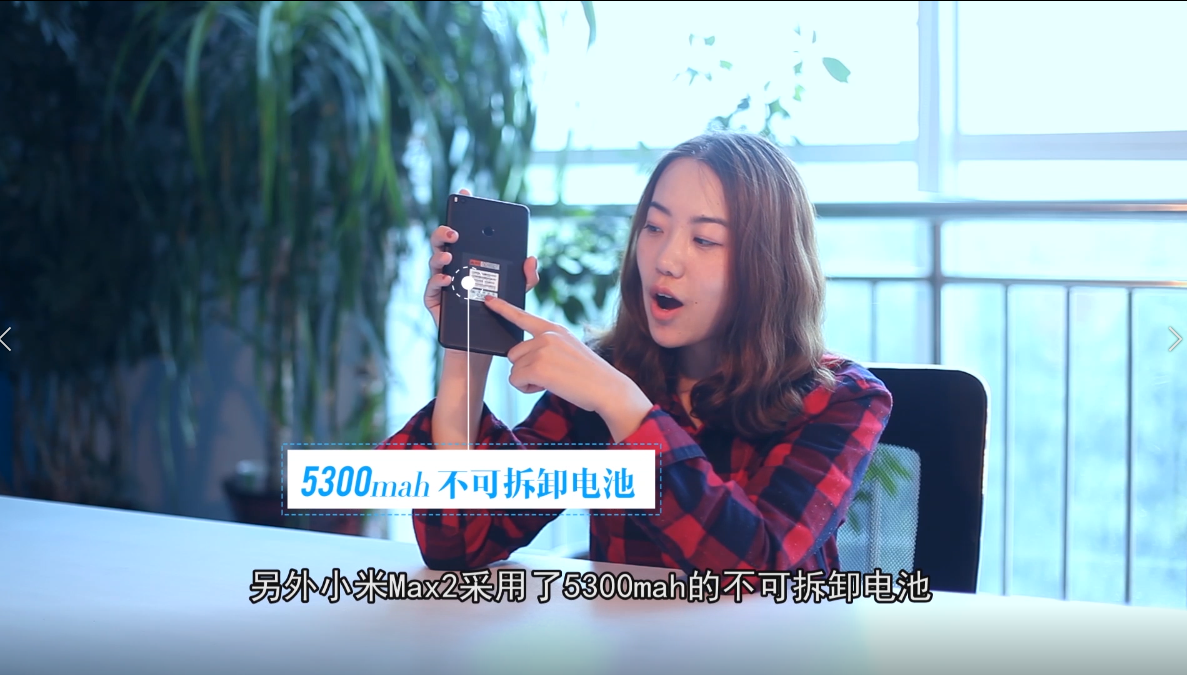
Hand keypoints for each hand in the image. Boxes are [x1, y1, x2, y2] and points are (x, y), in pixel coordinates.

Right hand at [423, 189, 539, 328]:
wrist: (482, 344)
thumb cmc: (496, 313)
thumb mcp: (517, 293)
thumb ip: (527, 277)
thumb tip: (531, 259)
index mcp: (469, 257)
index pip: (463, 230)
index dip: (462, 209)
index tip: (466, 193)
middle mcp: (452, 265)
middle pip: (442, 240)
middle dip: (445, 230)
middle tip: (456, 230)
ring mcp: (441, 281)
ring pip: (434, 260)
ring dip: (440, 254)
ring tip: (450, 254)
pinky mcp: (434, 300)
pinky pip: (432, 287)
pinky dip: (438, 281)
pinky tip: (448, 279)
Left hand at [483, 296, 654, 441]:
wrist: (608, 388)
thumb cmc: (589, 375)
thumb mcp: (569, 350)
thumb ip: (547, 346)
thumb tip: (523, 356)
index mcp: (554, 329)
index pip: (523, 316)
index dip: (503, 308)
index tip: (488, 300)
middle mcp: (546, 335)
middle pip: (513, 354)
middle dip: (525, 368)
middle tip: (550, 375)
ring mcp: (541, 350)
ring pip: (514, 369)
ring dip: (527, 380)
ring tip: (553, 381)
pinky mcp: (537, 367)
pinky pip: (515, 381)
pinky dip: (526, 389)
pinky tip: (547, 387)